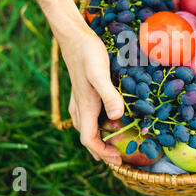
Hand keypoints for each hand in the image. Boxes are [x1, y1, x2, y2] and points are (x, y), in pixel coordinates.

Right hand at [60, 29, 123, 164]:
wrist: (74, 37)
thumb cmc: (87, 53)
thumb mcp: (99, 73)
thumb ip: (108, 94)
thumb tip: (117, 117)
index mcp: (85, 106)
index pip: (89, 140)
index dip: (103, 153)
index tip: (118, 158)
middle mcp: (80, 107)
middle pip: (87, 138)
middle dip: (102, 151)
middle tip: (120, 157)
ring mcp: (79, 101)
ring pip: (87, 128)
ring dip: (100, 140)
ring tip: (116, 144)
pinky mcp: (82, 93)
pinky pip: (88, 117)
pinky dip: (99, 126)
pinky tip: (109, 120)